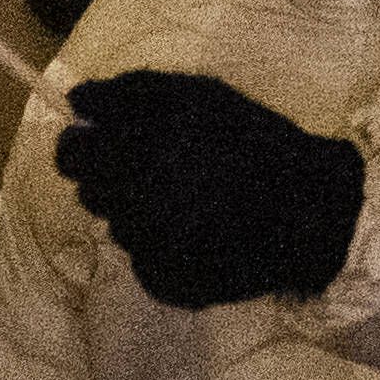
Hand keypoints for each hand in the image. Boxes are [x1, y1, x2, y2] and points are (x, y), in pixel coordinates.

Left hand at [56, 69, 365, 310]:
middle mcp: (131, 208)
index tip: (100, 139)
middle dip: (115, 178)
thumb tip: (75, 99)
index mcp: (135, 157)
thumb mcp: (196, 95)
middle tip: (160, 167)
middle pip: (91, 194)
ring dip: (142, 212)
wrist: (310, 212)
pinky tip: (204, 233)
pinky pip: (146, 261)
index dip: (81, 145)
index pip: (70, 157)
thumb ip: (128, 93)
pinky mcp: (165, 285)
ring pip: (121, 227)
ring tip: (194, 199)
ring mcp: (147, 252)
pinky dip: (165, 247)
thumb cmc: (252, 141)